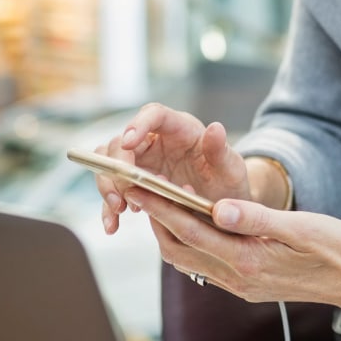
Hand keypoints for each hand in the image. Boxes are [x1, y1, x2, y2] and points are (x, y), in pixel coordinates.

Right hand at [93, 103, 249, 234]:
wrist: (225, 209)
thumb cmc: (230, 182)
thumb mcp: (232, 169)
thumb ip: (222, 151)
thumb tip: (215, 128)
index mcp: (180, 128)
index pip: (154, 114)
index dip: (137, 125)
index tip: (128, 143)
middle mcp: (156, 140)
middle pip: (122, 141)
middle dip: (117, 166)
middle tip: (123, 193)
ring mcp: (143, 161)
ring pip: (110, 162)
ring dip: (108, 185)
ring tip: (120, 210)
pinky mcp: (136, 183)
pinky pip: (114, 189)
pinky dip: (108, 207)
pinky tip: (113, 226)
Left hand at [140, 192, 340, 313]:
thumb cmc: (336, 248)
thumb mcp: (300, 227)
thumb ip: (256, 218)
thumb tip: (217, 207)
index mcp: (247, 260)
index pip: (190, 230)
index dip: (160, 207)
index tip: (138, 186)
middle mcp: (238, 278)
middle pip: (179, 248)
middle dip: (155, 219)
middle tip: (137, 189)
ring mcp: (240, 285)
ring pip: (188, 259)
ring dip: (169, 233)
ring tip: (157, 203)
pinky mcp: (246, 285)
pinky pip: (204, 265)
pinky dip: (189, 243)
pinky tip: (189, 225)